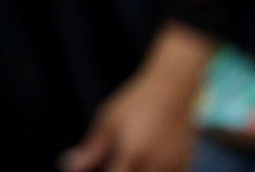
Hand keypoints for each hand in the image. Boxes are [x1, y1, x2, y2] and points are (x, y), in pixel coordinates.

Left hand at [62, 38, 207, 171]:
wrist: (173, 89)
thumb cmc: (136, 104)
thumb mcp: (108, 123)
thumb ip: (91, 151)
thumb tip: (69, 167)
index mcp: (133, 157)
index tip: (95, 168)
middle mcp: (156, 167)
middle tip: (111, 162)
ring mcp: (174, 169)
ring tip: (124, 159)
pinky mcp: (185, 167)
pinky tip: (143, 161)